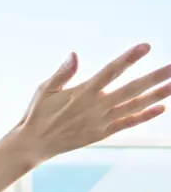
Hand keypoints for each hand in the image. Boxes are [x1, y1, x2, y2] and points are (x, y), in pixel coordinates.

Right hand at [17, 44, 170, 162]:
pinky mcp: (101, 133)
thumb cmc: (38, 113)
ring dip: (156, 96)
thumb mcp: (45, 89)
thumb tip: (74, 55)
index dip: (128, 59)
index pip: (111, 71)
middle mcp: (96, 107)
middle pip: (131, 89)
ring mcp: (101, 121)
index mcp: (83, 92)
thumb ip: (62, 73)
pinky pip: (127, 123)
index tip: (146, 47)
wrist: (34, 144)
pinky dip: (144, 116)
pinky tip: (161, 107)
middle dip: (154, 78)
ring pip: (134, 106)